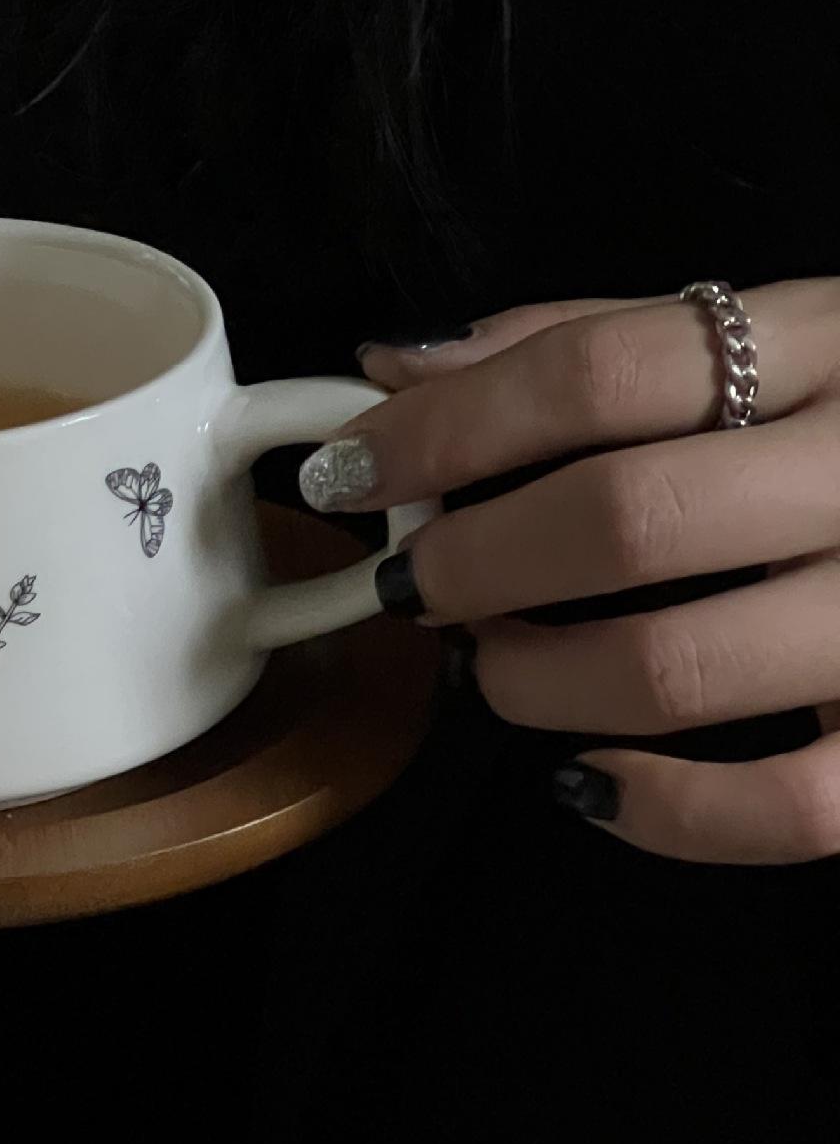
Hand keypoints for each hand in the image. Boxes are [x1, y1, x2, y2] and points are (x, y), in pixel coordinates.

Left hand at [298, 280, 839, 863]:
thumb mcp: (758, 333)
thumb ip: (579, 338)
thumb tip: (393, 366)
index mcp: (827, 341)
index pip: (601, 370)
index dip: (447, 425)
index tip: (351, 470)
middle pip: (627, 517)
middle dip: (475, 560)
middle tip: (418, 582)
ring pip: (682, 668)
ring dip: (536, 680)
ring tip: (490, 665)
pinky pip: (788, 807)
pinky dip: (658, 810)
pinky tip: (587, 777)